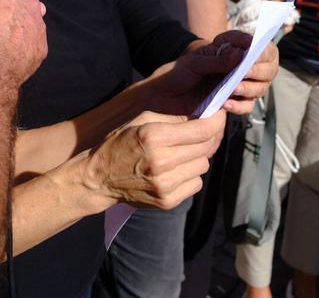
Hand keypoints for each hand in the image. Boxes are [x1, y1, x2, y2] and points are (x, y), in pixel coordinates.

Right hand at [83, 111, 225, 210]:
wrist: (99, 178)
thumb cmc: (119, 143)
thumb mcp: (141, 121)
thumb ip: (173, 118)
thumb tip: (205, 116)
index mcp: (153, 136)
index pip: (201, 130)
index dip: (216, 121)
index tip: (219, 115)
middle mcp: (161, 162)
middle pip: (206, 148)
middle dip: (209, 137)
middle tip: (203, 132)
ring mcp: (165, 185)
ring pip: (204, 166)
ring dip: (198, 157)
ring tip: (181, 153)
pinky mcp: (167, 201)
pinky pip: (196, 184)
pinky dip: (191, 175)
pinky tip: (176, 169)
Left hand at [136, 31, 278, 116]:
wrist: (166, 97)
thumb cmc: (180, 72)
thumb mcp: (194, 62)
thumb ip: (217, 59)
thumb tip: (240, 54)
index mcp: (233, 50)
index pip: (258, 44)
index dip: (259, 47)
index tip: (251, 48)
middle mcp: (240, 67)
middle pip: (268, 67)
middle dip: (260, 69)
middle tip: (246, 71)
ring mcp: (239, 85)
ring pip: (261, 87)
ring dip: (250, 88)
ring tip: (234, 89)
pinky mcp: (234, 103)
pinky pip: (247, 106)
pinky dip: (240, 105)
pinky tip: (226, 104)